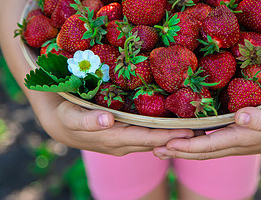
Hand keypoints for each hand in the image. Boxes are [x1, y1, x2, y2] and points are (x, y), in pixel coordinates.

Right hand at [34, 92, 194, 155]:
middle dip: (178, 138)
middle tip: (203, 130)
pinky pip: (146, 135)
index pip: (147, 138)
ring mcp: (123, 141)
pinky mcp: (123, 135)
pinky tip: (174, 124)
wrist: (56, 122)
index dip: (168, 135)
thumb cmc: (64, 115)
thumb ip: (87, 120)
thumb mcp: (71, 116)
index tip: (190, 131)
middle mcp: (122, 144)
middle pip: (155, 141)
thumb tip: (107, 120)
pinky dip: (161, 131)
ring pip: (153, 140)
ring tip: (195, 128)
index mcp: (113, 139)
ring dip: (173, 135)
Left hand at [153, 95, 260, 159]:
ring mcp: (235, 140)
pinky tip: (186, 131)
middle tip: (152, 147)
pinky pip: (211, 139)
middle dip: (176, 151)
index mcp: (241, 138)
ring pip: (204, 147)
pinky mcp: (237, 133)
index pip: (207, 147)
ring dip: (182, 147)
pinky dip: (195, 139)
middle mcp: (234, 143)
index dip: (185, 147)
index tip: (164, 143)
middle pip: (200, 151)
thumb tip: (241, 117)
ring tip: (162, 144)